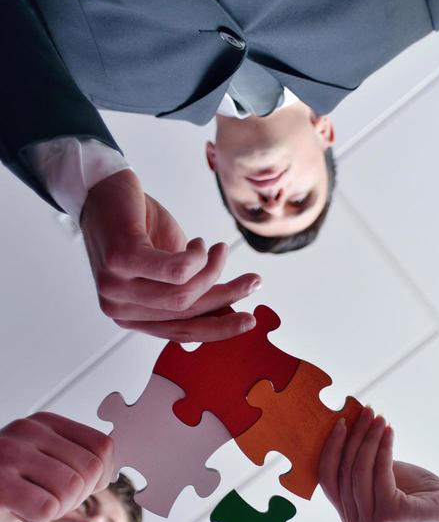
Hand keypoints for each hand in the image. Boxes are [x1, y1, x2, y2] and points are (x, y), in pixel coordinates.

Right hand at [0, 412, 114, 521]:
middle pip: (89, 470)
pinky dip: (36, 520)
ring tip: (33, 505)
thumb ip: (76, 460)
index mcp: (45, 423)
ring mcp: (10, 454)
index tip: (83, 489)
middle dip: (78, 496)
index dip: (103, 476)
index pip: (103, 447)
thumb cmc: (7, 485)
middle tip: (51, 501)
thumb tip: (113, 471)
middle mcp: (28, 431)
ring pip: (71, 489)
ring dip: (58, 508)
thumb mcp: (43, 463)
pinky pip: (46, 509)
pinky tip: (18, 512)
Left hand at [80, 169, 261, 341]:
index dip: (219, 329)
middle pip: (187, 312)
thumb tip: (228, 312)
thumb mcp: (168, 270)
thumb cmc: (136, 229)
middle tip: (253, 281)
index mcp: (130, 317)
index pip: (181, 333)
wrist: (101, 188)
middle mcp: (118, 308)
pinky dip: (197, 257)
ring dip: (212, 270)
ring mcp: (115, 285)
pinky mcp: (120, 259)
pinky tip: (199, 243)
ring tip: (217, 249)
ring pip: (184, 293)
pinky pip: (176, 271)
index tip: (250, 320)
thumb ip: (189, 293)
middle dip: (226, 295)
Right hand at [319, 407, 438, 521]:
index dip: (331, 448)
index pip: (327, 480)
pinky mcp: (388, 515)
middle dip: (354, 437)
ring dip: (368, 438)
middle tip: (365, 412)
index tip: (342, 421)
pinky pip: (379, 472)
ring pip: (358, 470)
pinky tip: (389, 431)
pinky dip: (383, 448)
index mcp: (350, 518)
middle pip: (343, 472)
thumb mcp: (383, 477)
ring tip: (379, 418)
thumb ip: (362, 464)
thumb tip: (347, 427)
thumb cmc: (420, 493)